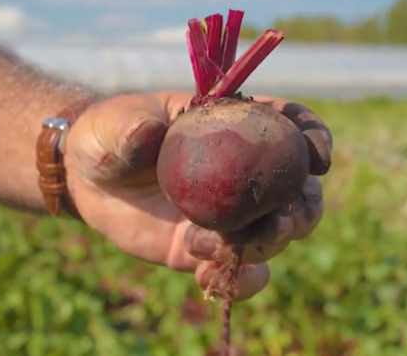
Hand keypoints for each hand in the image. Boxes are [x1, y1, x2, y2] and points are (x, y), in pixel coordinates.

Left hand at [63, 91, 332, 299]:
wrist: (88, 179)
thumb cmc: (110, 133)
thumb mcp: (115, 123)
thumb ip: (131, 127)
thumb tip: (148, 135)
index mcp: (236, 126)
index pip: (290, 125)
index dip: (314, 137)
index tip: (319, 157)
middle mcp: (247, 173)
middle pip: (300, 192)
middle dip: (302, 210)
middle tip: (277, 220)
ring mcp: (234, 215)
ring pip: (278, 235)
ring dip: (259, 246)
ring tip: (199, 241)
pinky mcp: (211, 248)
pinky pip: (244, 271)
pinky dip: (240, 282)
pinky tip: (209, 278)